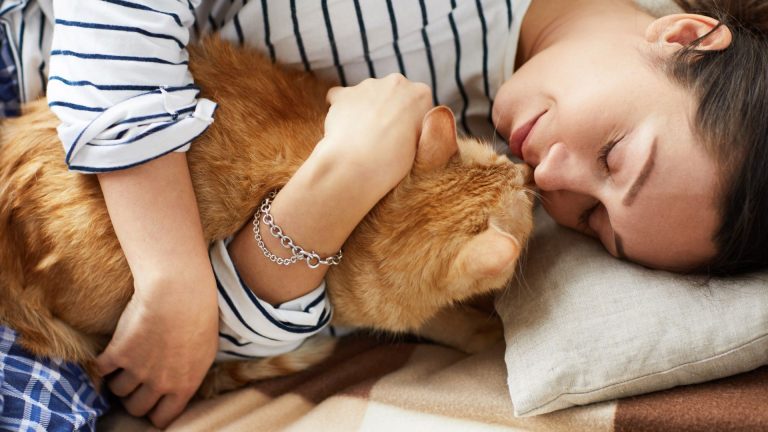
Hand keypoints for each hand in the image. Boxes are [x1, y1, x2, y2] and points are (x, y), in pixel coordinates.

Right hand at [96, 271, 218, 427]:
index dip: (155, 413)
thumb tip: (182, 385)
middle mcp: (160, 383)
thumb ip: (191, 374)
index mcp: (184, 386)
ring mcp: (138, 370)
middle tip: (135, 384)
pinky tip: (107, 356)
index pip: (162, 418)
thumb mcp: (206, 351)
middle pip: (136, 408)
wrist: (179, 293)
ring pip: (118, 390)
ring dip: (119, 379)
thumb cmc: (200, 316)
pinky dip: (102, 365)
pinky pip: (102, 370)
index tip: (152, 404)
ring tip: (124, 364)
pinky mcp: (118, 353)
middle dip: (135, 398)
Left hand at [319, 74, 432, 193]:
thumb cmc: (392, 163)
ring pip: (368, 96)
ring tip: (362, 139)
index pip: (417, 104)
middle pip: (393, 95)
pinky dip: (342, 110)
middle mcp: (396, 82)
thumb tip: (408, 124)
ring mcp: (368, 86)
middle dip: (388, 111)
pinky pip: (342, 97)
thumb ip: (416, 127)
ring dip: (366, 111)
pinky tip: (344, 129)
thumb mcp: (419, 144)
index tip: (404, 139)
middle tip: (383, 139)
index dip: (410, 122)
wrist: (356, 167)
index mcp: (421, 94)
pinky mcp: (343, 94)